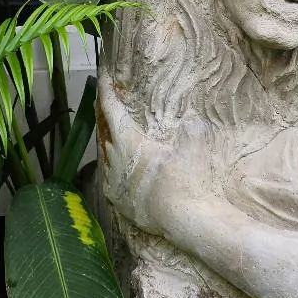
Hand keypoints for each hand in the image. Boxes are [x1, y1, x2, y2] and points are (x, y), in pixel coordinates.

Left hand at [97, 76, 211, 239]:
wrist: (184, 219)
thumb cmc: (188, 178)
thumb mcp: (194, 143)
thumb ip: (189, 128)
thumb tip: (192, 121)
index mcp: (128, 140)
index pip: (112, 109)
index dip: (107, 91)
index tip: (102, 77)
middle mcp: (115, 159)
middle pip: (106, 131)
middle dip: (108, 116)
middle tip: (110, 103)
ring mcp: (114, 182)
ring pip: (106, 156)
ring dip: (111, 143)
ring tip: (115, 135)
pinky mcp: (117, 203)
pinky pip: (110, 178)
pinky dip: (114, 168)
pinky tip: (119, 168)